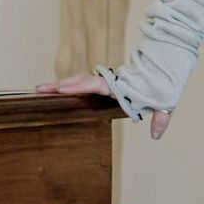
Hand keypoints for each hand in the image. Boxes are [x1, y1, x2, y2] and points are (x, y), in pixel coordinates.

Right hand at [34, 72, 172, 139]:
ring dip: (61, 85)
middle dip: (59, 85)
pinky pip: (85, 84)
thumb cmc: (164, 84)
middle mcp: (110, 82)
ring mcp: (107, 83)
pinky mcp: (106, 85)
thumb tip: (155, 136)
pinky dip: (71, 87)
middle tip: (38, 90)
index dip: (78, 86)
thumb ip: (160, 118)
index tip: (62, 89)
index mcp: (120, 85)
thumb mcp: (165, 102)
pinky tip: (57, 93)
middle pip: (80, 81)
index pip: (95, 84)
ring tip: (40, 91)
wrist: (165, 66)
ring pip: (80, 81)